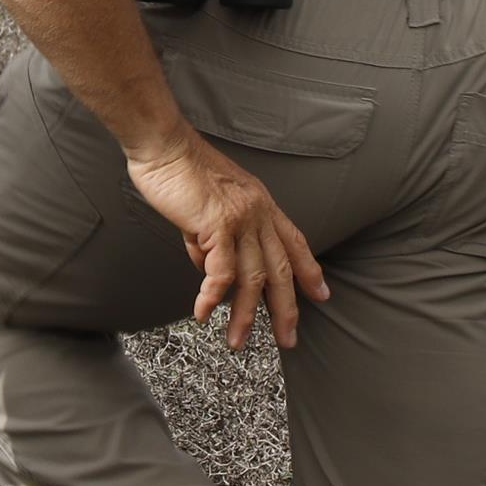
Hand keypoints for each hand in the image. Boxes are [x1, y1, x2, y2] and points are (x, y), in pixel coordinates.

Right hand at [125, 131, 326, 351]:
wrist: (164, 145)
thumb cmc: (179, 169)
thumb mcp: (209, 204)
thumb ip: (216, 236)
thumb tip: (210, 267)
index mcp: (260, 204)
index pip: (294, 242)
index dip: (309, 271)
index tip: (321, 294)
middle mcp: (257, 212)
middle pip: (281, 269)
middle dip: (286, 309)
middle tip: (288, 339)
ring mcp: (240, 219)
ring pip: (253, 279)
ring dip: (246, 316)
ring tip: (238, 341)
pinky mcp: (217, 225)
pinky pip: (220, 273)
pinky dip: (212, 297)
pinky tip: (204, 312)